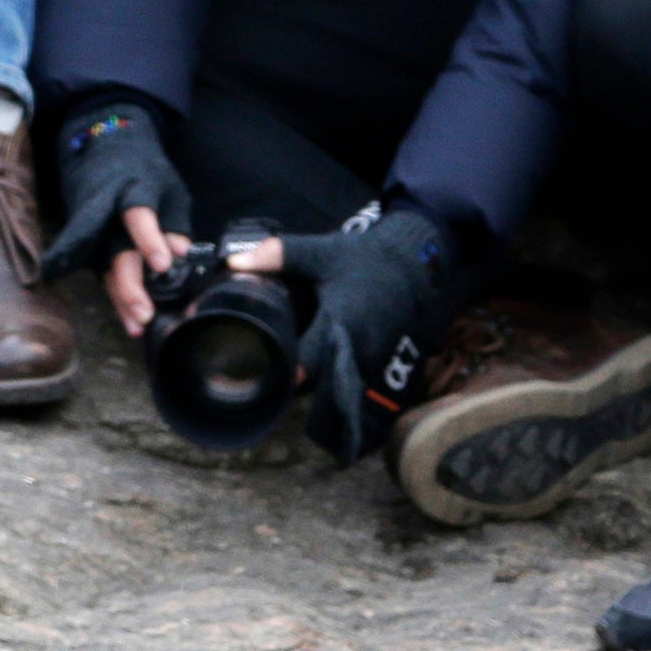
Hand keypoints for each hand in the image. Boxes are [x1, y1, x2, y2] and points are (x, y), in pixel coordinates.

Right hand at [42, 98, 198, 328]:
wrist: (102, 149)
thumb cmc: (144, 171)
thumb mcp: (168, 187)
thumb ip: (174, 221)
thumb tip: (180, 256)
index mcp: (132, 189)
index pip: (138, 216)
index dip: (149, 241)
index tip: (162, 266)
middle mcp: (107, 212)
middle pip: (116, 252)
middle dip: (130, 286)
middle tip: (146, 315)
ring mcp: (93, 230)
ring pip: (106, 270)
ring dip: (121, 300)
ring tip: (136, 327)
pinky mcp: (89, 243)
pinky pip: (103, 273)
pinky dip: (115, 297)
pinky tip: (128, 319)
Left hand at [241, 204, 461, 461]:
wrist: (416, 265)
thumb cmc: (366, 259)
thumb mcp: (322, 252)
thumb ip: (278, 256)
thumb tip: (234, 262)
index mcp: (340, 323)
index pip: (307, 363)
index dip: (283, 374)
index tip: (261, 375)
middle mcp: (359, 349)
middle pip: (321, 390)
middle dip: (296, 392)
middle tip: (271, 387)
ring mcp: (375, 362)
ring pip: (339, 395)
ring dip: (318, 397)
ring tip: (291, 387)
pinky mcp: (385, 367)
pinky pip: (356, 390)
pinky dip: (337, 392)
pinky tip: (319, 385)